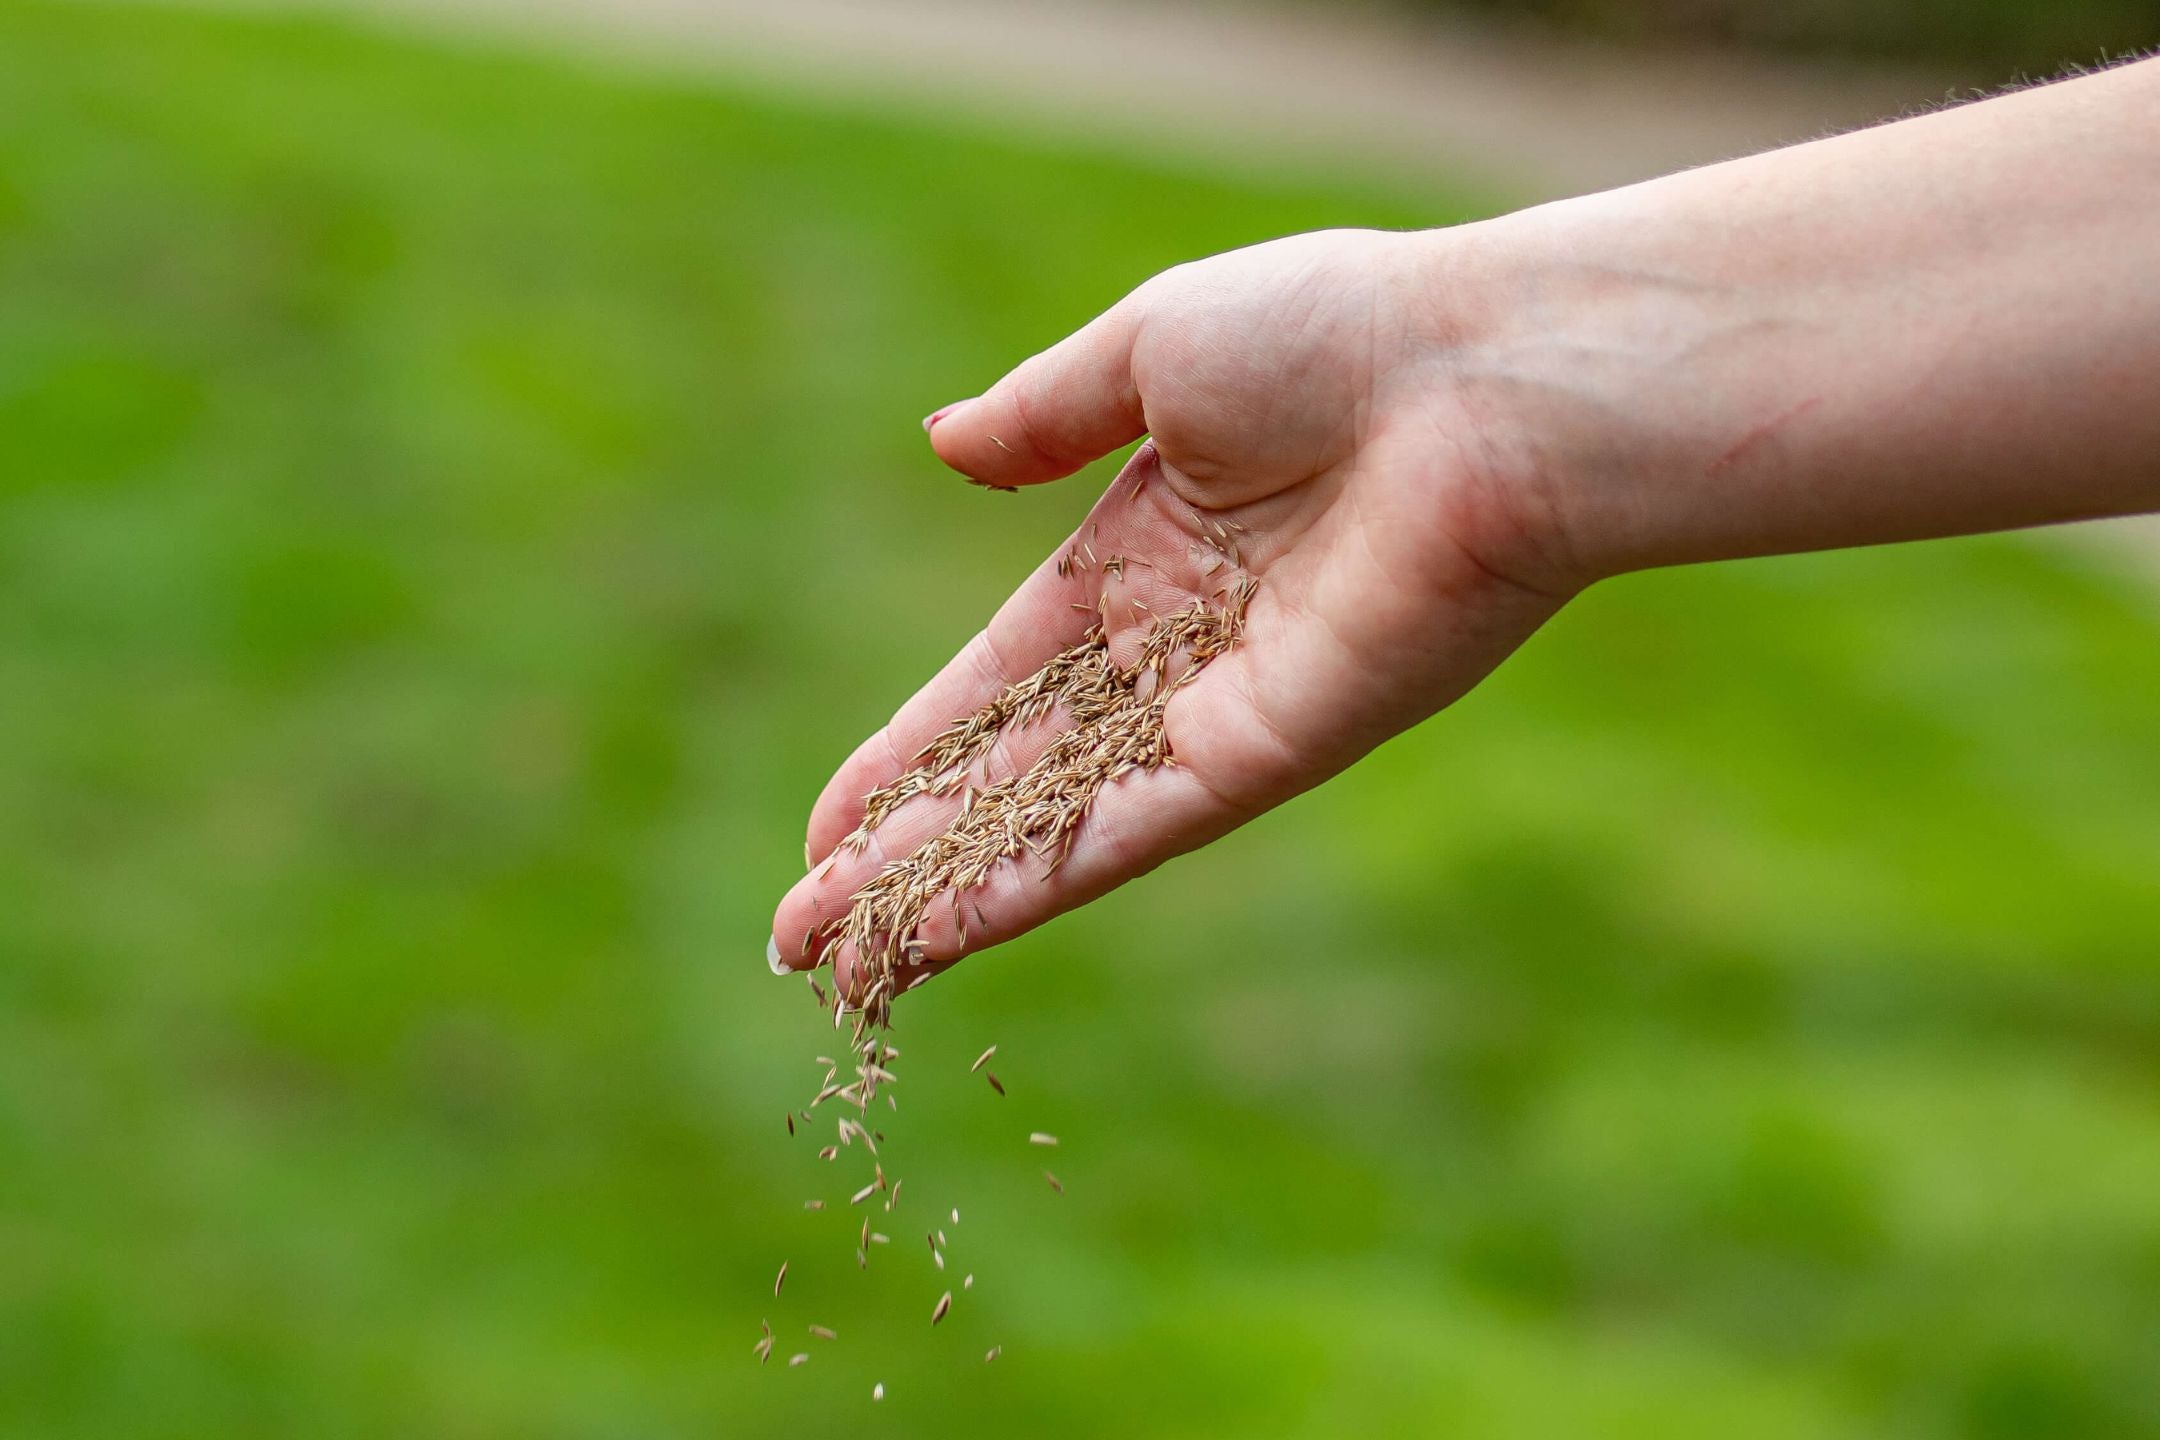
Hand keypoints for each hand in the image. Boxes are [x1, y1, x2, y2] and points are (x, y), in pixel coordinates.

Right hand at [769, 226, 1571, 993]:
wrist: (1486, 386)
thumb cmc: (1337, 333)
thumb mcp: (1154, 347)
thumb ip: (1043, 411)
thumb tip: (943, 443)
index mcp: (1139, 548)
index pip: (993, 678)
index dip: (906, 751)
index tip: (829, 823)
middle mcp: (1170, 646)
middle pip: (1006, 773)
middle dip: (899, 854)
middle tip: (800, 935)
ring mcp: (1214, 710)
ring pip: (1047, 821)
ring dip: (941, 894)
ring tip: (839, 967)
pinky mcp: (1262, 755)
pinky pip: (1121, 832)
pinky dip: (1027, 885)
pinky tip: (940, 936)